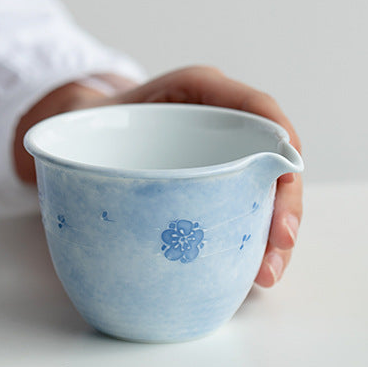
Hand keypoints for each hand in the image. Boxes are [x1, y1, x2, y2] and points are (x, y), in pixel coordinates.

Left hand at [15, 66, 302, 287]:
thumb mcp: (88, 109)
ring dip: (275, 234)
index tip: (285, 175)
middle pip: (274, 158)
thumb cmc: (92, 119)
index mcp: (201, 92)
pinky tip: (252, 273)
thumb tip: (83, 139)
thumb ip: (84, 119)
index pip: (256, 107)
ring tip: (266, 274)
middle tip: (278, 243)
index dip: (279, 139)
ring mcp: (225, 161)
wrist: (87, 138)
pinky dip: (254, 244)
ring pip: (267, 193)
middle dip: (285, 203)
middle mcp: (223, 125)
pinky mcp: (219, 193)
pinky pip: (247, 214)